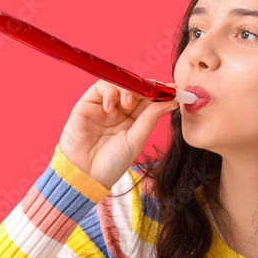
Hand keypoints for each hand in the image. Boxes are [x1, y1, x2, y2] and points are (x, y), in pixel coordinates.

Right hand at [58, 79, 178, 188]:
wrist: (85, 172)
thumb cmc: (111, 162)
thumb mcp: (136, 140)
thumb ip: (151, 118)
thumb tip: (171, 102)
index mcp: (134, 122)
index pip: (149, 101)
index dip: (160, 93)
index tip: (172, 89)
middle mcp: (120, 112)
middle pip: (136, 89)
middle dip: (146, 87)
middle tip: (154, 90)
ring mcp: (105, 106)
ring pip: (120, 84)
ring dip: (128, 89)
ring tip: (128, 103)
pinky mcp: (88, 103)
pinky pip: (102, 87)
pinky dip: (110, 92)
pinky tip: (110, 107)